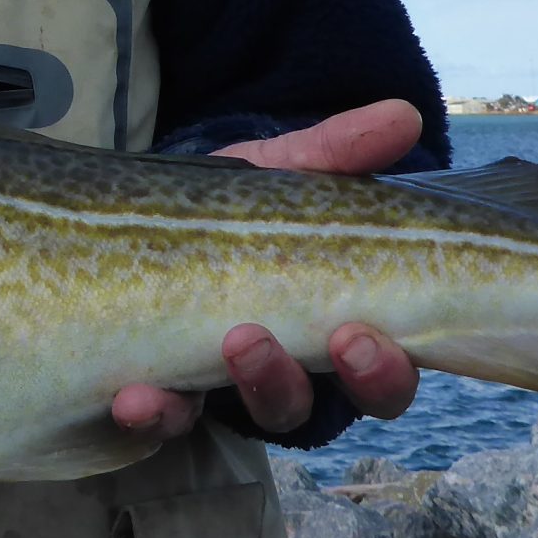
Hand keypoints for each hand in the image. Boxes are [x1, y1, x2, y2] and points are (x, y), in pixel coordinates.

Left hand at [111, 97, 424, 441]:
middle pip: (312, 406)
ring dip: (241, 389)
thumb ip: (340, 151)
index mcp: (339, 328)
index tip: (361, 335)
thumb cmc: (245, 203)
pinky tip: (134, 396)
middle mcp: (291, 373)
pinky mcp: (170, 396)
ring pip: (244, 415)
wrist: (161, 207)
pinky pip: (165, 423)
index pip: (384, 375)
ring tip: (225, 345)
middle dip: (297, 381)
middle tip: (270, 341)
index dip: (382, 371)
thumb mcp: (287, 171)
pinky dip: (154, 415)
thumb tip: (404, 114)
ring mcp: (226, 390)